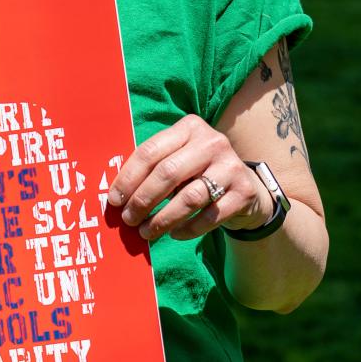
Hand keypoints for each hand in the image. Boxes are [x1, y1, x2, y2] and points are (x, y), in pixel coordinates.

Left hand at [107, 115, 273, 241]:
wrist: (245, 186)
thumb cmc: (198, 172)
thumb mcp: (177, 159)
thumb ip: (152, 168)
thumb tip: (117, 196)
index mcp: (189, 127)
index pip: (150, 152)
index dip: (128, 178)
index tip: (114, 201)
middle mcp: (212, 142)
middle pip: (167, 173)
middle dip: (142, 200)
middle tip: (129, 219)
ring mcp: (231, 166)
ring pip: (189, 198)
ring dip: (162, 219)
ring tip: (146, 232)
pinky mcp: (243, 192)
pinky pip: (209, 216)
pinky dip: (188, 228)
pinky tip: (174, 234)